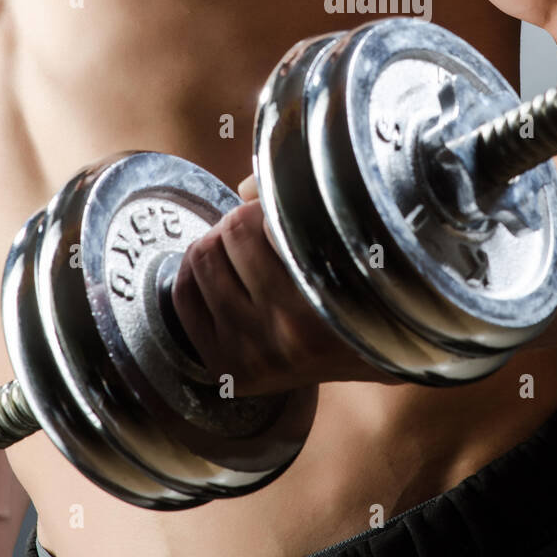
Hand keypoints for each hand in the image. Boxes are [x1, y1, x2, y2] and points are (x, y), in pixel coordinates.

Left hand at [170, 175, 399, 394]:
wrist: (372, 355)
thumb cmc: (359, 288)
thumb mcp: (346, 241)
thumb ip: (298, 206)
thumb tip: (243, 189)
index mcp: (323, 295)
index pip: (268, 221)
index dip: (271, 207)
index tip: (281, 214)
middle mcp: (285, 330)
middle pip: (229, 233)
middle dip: (241, 222)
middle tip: (257, 228)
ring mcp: (252, 353)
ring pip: (201, 259)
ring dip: (218, 244)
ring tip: (240, 251)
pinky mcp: (226, 367)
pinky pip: (184, 295)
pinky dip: (196, 272)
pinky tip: (220, 271)